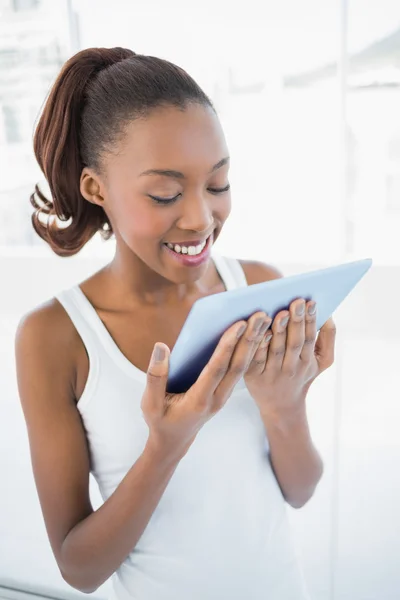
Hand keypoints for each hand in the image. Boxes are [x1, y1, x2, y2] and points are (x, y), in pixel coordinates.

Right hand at [141, 312, 269, 457]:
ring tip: (264, 319)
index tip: (239, 324)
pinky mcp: (224, 391)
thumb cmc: (160, 420)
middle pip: (237, 366)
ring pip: (242, 366)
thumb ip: (155, 376)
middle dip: (250, 339)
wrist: (174, 441)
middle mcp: (217, 398)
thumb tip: (161, 347)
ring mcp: (223, 395)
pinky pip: (240, 369)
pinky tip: (258, 334)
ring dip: (254, 342)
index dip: (228, 346)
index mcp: (199, 400)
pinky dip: (250, 351)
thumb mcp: (150, 403)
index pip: (217, 369)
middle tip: (260, 315)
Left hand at [244, 299, 335, 414]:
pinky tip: (260, 331)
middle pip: (294, 343)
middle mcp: (291, 369)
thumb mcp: (321, 361)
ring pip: (276, 350)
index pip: (310, 338)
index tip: (311, 302)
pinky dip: (258, 345)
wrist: (281, 406)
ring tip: (281, 313)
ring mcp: (272, 374)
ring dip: (278, 331)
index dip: (311, 320)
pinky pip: (256, 359)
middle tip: (297, 302)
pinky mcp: (253, 376)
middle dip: (297, 321)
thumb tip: (329, 314)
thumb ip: (328, 338)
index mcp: (307, 362)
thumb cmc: (301, 375)